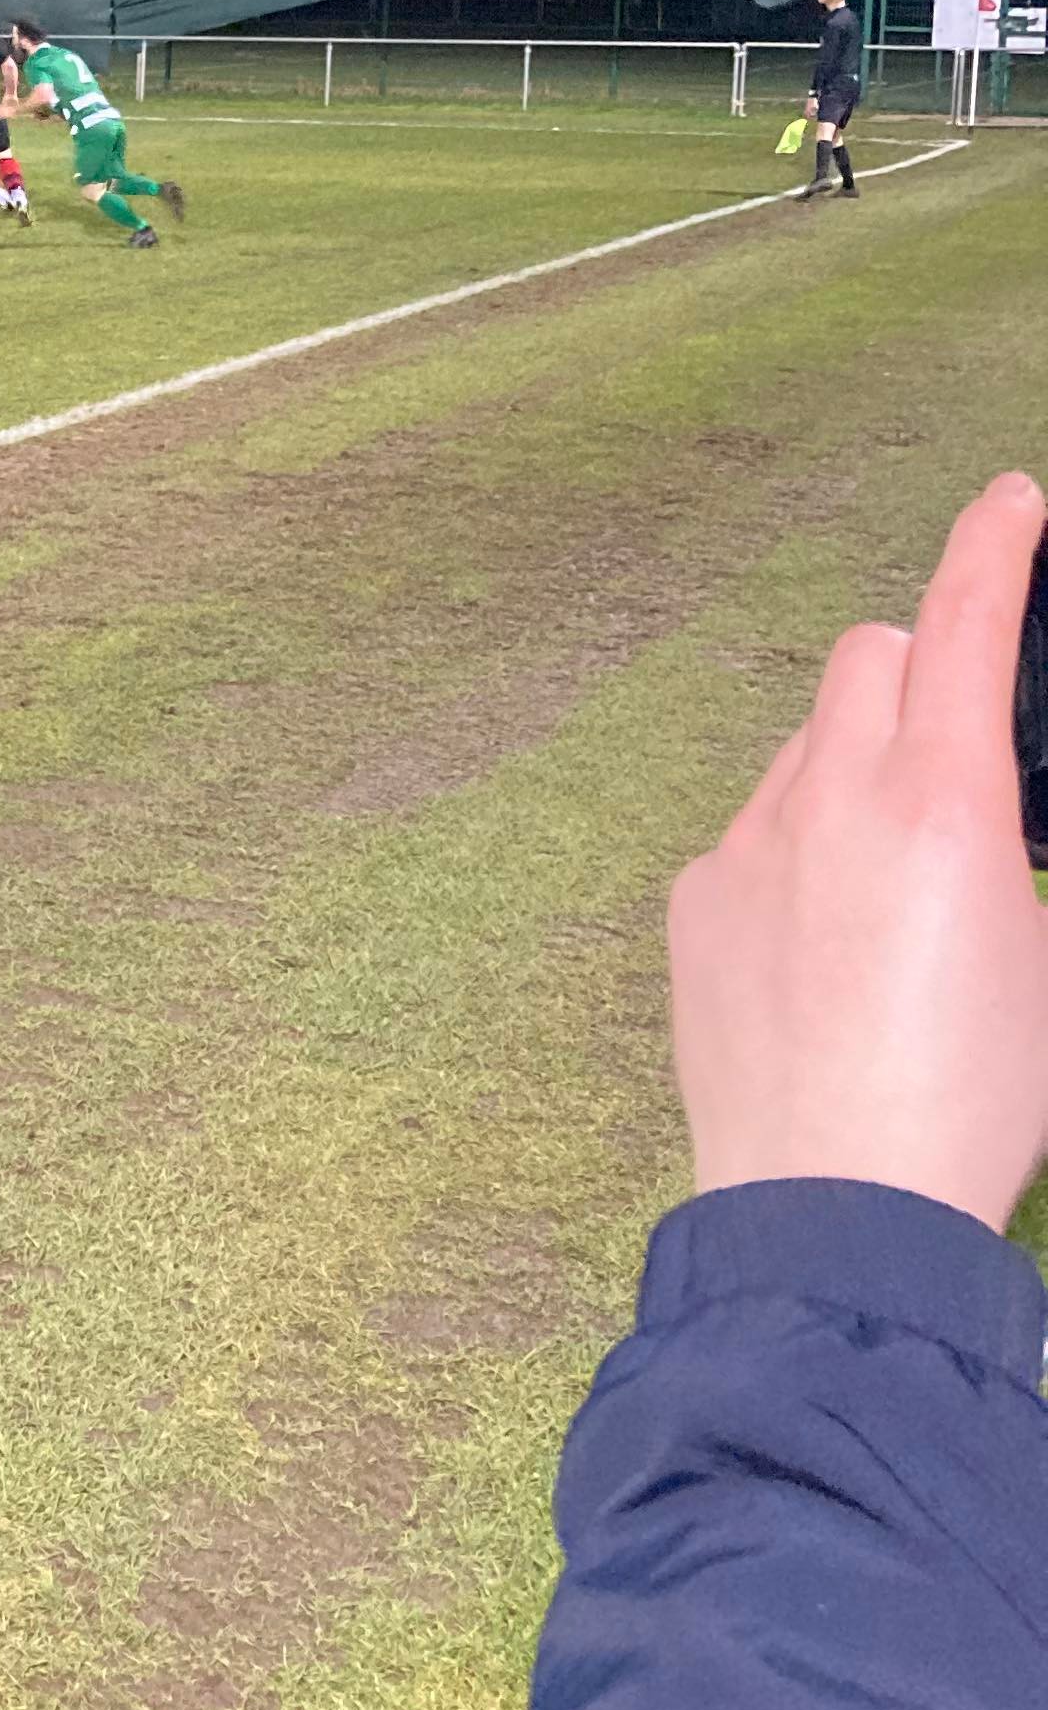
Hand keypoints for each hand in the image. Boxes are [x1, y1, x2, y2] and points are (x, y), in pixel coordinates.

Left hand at [670, 472, 1047, 1228]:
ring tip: (897, 884)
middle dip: (920, 666)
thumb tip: (984, 806)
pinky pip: (754, 825)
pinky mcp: (696, 896)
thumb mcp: (1042, 958)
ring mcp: (750, 841)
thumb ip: (1010, 846)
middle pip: (869, 652)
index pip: (967, 622)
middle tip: (961, 745)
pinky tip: (826, 944)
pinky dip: (797, 844)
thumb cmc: (975, 1100)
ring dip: (856, 763)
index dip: (995, 545)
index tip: (1012, 499)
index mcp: (949, 802)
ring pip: (808, 740)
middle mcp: (835, 796)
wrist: (837, 1209)